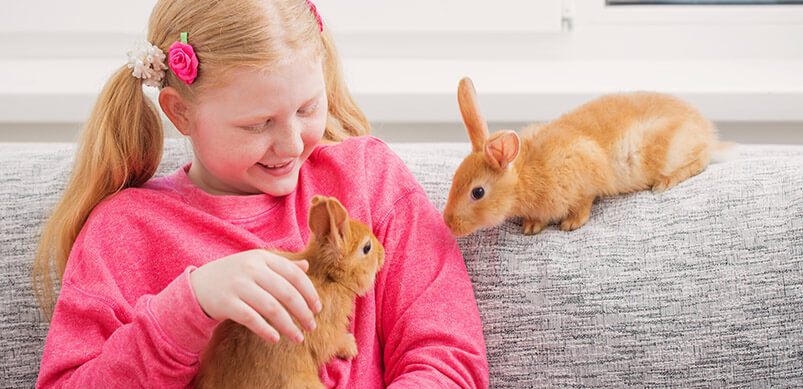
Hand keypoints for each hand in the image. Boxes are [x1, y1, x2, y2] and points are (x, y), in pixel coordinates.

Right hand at [190, 249, 321, 343]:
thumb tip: (306, 266)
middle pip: (287, 292)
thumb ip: (281, 265)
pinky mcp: (226, 303)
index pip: (294, 275)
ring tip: (298, 338)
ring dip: (289, 326)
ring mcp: (238, 285)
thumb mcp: (255, 264)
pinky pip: (252, 319)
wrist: (197, 286)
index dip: (310, 293)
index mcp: (262, 257)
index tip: (318, 309)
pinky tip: (276, 338)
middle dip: (303, 312)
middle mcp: (251, 268)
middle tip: (312, 326)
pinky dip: (266, 330)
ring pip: (272, 308)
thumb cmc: (233, 275)